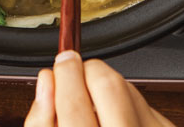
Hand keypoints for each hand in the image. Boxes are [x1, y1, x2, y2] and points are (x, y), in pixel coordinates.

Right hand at [24, 51, 174, 126]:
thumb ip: (42, 120)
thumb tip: (46, 80)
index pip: (74, 103)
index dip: (64, 75)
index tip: (61, 62)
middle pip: (107, 81)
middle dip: (85, 71)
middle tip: (72, 75)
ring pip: (126, 86)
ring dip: (104, 88)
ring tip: (93, 109)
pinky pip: (141, 100)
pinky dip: (124, 102)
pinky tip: (115, 120)